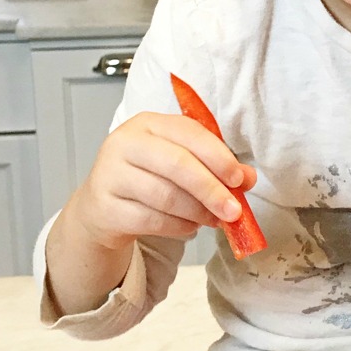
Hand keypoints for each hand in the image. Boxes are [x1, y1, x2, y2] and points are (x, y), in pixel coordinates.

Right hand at [44, 112, 255, 315]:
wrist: (101, 207)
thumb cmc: (147, 177)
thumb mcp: (180, 163)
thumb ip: (215, 166)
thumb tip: (248, 178)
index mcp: (147, 123)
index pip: (188, 132)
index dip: (218, 156)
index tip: (240, 179)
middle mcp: (125, 143)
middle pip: (177, 163)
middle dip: (212, 189)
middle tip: (234, 210)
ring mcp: (111, 175)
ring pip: (165, 195)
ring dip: (198, 212)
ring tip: (214, 219)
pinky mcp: (106, 207)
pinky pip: (152, 220)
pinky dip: (179, 226)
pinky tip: (190, 227)